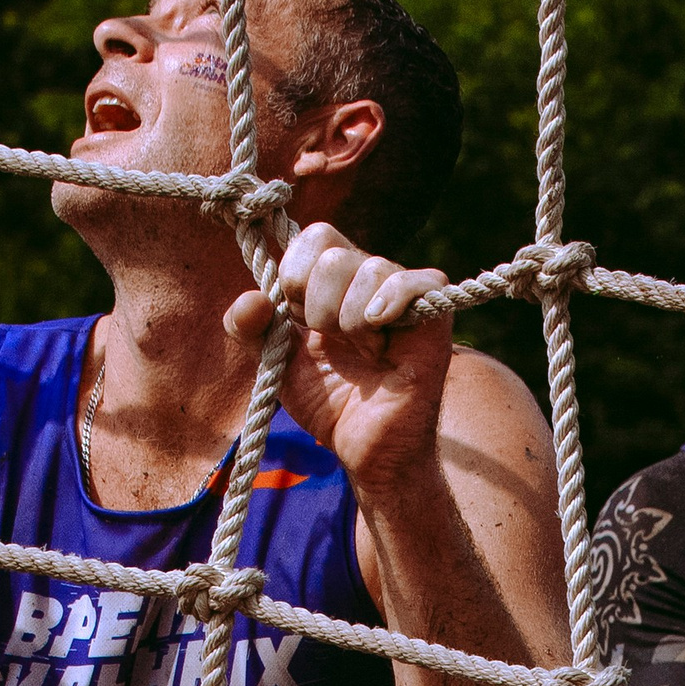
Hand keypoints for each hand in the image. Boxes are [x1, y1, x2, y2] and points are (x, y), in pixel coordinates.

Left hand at [225, 223, 448, 499]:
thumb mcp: (277, 362)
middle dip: (319, 308)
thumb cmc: (329, 404)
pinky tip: (380, 343)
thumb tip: (252, 300)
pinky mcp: (434, 312)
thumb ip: (250, 327)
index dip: (296, 277)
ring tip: (365, 353)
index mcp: (335, 277)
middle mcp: (370, 275)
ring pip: (367, 269)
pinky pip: (408, 283)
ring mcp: (405, 292)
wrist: (367, 449)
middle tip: (336, 344)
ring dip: (351, 324)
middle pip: (333, 254)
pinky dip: (386, 308)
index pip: (315, 236)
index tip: (301, 321)